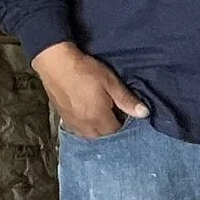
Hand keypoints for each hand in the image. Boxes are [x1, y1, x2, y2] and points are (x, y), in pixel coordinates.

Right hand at [34, 42, 149, 138]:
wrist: (55, 63)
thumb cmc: (85, 70)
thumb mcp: (110, 82)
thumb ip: (126, 100)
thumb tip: (144, 114)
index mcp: (98, 117)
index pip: (115, 131)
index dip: (122, 123)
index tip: (124, 112)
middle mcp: (85, 125)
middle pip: (101, 136)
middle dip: (109, 129)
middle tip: (113, 113)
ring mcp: (71, 122)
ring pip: (88, 135)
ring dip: (96, 130)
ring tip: (100, 116)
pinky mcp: (62, 116)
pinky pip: (76, 129)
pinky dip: (84, 126)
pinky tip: (86, 115)